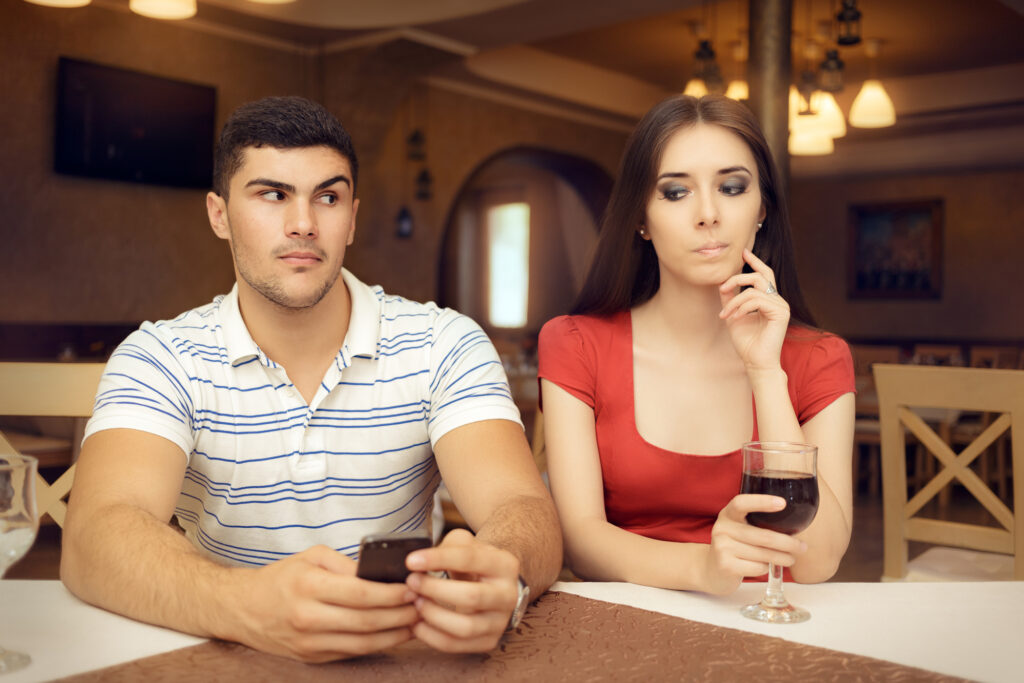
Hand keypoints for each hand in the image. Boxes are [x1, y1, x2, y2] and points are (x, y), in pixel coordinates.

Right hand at [228, 545, 417, 661]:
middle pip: (366, 621)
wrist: (243, 609)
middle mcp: (308, 617)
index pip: (360, 594)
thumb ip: (346, 564)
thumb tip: (380, 573)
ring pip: (363, 643)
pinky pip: (352, 653)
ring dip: (395, 633)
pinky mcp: (312, 657)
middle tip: (422, 604)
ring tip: (416, 620)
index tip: (412, 587)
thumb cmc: (281, 578)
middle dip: (400, 614)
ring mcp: (310, 642)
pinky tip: (395, 634)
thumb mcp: (312, 557)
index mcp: (309, 587)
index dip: (391, 593)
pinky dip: (378, 645)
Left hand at [404, 528, 520, 652]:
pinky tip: (417, 623)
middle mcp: (508, 595)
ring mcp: (500, 622)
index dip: (438, 559)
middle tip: (411, 582)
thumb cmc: (473, 562)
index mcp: (505, 565)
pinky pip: (455, 645)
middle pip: (470, 596)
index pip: (470, 559)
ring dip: (432, 615)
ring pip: (464, 627)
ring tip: (416, 602)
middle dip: (434, 589)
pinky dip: (431, 636)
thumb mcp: (465, 544)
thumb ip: (446, 547)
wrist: (492, 584)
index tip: (411, 561)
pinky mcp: (489, 642)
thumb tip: (418, 563)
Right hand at [702, 494, 805, 594]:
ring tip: (791, 559)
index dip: (761, 501)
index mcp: (727, 514)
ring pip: (763, 554)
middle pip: (763, 536)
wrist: (711, 570)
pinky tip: (766, 567)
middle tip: (802, 547)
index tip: (782, 503)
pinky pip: (758, 567)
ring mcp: (722, 548)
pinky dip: (767, 568)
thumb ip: (756, 523)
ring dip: (783, 558)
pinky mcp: (726, 566)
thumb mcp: (738, 529)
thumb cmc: (734, 546)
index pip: (741, 503)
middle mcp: (722, 528)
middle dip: (788, 543)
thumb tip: (793, 526)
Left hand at [718, 249, 790, 372]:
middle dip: (738, 278)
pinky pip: (756, 300)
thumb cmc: (746, 343)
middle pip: (760, 276)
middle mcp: (777, 300)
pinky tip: (734, 318)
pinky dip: (741, 308)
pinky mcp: (781, 313)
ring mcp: (781, 306)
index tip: (743, 252)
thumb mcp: (733, 316)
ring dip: (733, 301)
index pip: (764, 275)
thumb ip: (730, 299)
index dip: (755, 262)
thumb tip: (723, 283)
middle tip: (722, 287)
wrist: (755, 362)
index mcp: (768, 300)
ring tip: (725, 315)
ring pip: (753, 290)